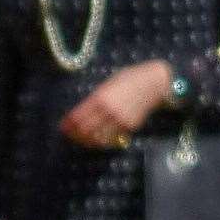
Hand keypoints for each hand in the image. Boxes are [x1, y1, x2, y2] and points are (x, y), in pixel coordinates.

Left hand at [59, 60, 173, 149]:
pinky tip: (96, 140)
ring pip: (97, 138)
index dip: (68, 124)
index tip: (63, 127)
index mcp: (100, 97)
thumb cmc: (130, 78)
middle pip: (85, 129)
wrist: (156, 83)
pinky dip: (101, 142)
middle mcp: (108, 111)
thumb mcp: (108, 83)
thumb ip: (96, 97)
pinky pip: (112, 138)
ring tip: (81, 140)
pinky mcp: (130, 127)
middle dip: (75, 135)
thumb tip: (82, 109)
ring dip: (86, 141)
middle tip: (70, 136)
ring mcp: (120, 120)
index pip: (78, 116)